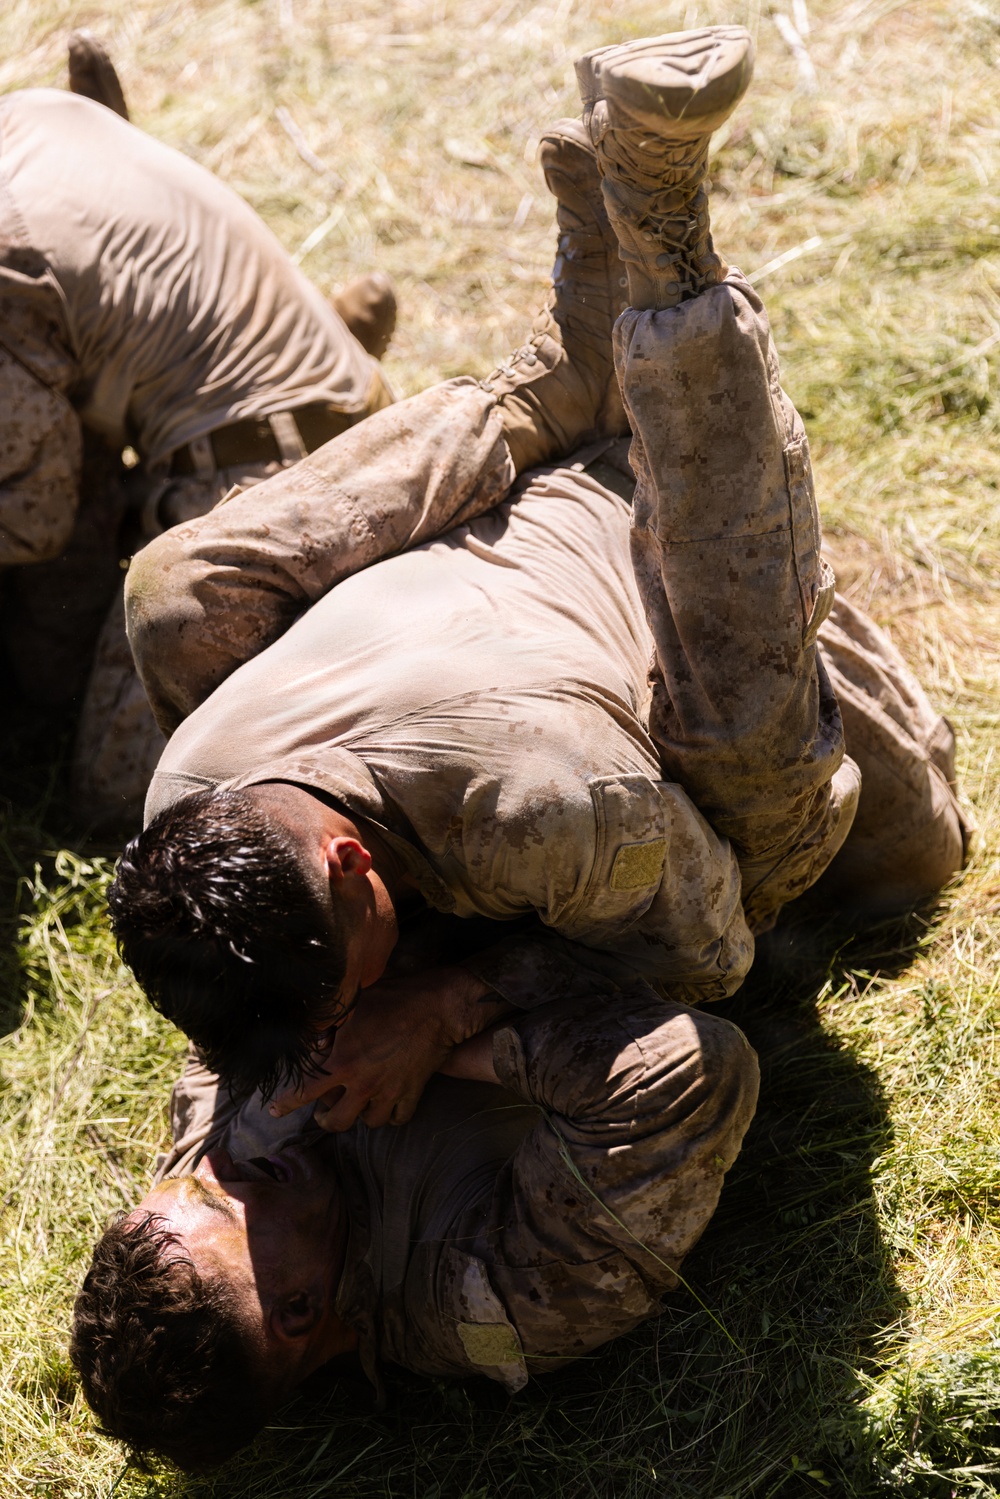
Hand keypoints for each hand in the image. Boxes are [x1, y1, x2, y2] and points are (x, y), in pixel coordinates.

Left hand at [269, 965, 508, 1131]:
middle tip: (325, 1113)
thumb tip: (312, 1038)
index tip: (275, 1111)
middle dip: (327, 1120)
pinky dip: (391, 1115)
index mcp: (343, 1062)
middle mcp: (363, 1083)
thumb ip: (329, 1025)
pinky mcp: (413, 1093)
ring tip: (359, 1104)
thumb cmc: (394, 997)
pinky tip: (387, 1104)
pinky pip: (398, 1119)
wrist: (438, 1006)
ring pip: (369, 1123)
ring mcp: (390, 1092)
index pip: (304, 1091)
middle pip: (337, 1122)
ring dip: (361, 1116)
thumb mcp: (353, 1006)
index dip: (286, 1104)